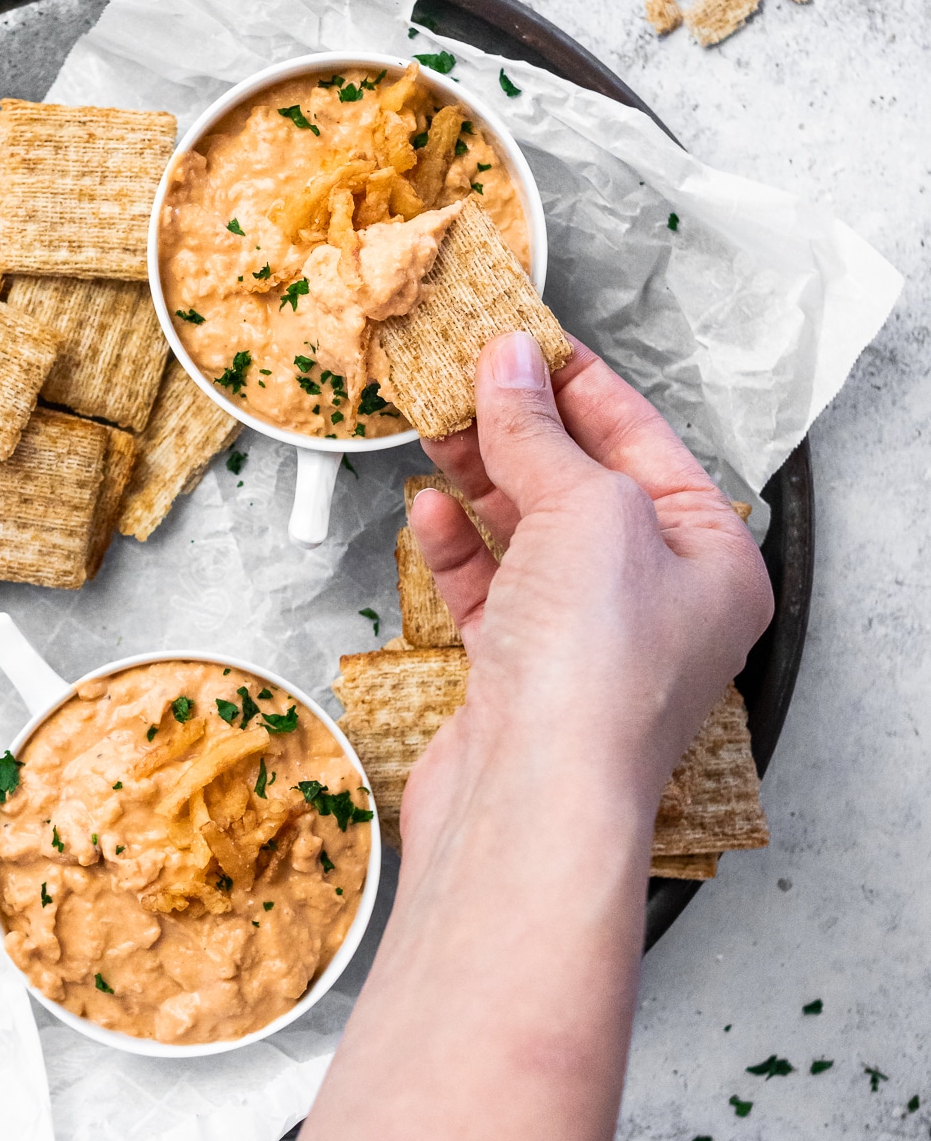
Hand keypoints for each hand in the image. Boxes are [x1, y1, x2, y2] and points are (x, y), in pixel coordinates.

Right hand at [405, 330, 772, 847]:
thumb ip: (540, 433)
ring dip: (482, 476)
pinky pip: (489, 589)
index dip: (582, 384)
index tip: (527, 338)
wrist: (533, 802)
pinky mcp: (520, 674)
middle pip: (583, 485)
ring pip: (529, 533)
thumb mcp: (583, 510)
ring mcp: (585, 640)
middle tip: (468, 370)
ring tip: (437, 422)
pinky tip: (429, 509)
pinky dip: (458, 545)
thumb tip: (511, 366)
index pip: (645, 443)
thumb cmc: (594, 673)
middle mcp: (656, 602)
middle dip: (523, 425)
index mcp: (710, 561)